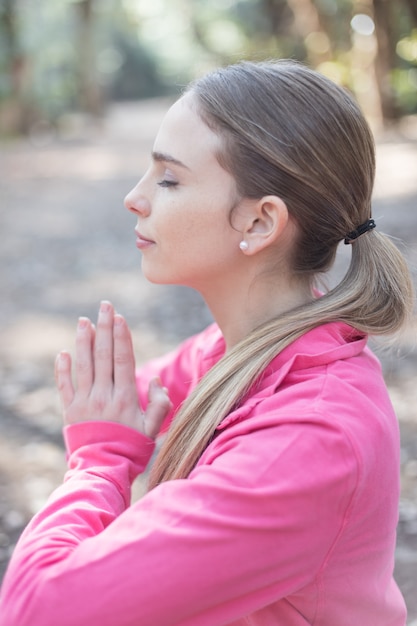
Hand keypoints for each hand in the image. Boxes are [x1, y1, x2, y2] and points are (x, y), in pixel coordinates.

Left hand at [55, 301, 170, 438]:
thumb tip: (155, 380)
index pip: (123, 359)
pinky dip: (63, 368)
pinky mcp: (70, 411)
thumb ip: (160, 404)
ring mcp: (85, 402)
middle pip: (104, 355)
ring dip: (83, 340)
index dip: (121, 337)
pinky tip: (64, 352)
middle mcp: (104, 395)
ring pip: (84, 365)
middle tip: (105, 306)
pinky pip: (64, 385)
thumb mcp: (153, 430)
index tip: (120, 318)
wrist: (103, 470)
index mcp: (125, 398)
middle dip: (105, 328)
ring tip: (83, 320)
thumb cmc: (132, 450)